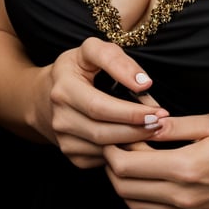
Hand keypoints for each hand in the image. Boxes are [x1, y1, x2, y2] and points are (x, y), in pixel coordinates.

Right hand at [47, 37, 168, 169]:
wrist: (46, 95)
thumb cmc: (78, 68)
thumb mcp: (92, 51)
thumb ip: (116, 59)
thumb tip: (143, 83)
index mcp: (63, 88)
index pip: (99, 106)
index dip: (130, 110)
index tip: (157, 107)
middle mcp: (59, 116)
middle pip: (102, 130)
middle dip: (136, 128)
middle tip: (162, 121)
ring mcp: (62, 139)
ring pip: (103, 148)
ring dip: (133, 141)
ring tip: (156, 129)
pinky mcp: (71, 153)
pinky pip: (101, 158)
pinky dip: (123, 151)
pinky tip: (139, 139)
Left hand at [103, 114, 208, 208]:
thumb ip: (176, 125)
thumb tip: (144, 121)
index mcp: (185, 169)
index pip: (127, 166)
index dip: (113, 147)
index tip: (113, 129)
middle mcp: (181, 199)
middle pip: (124, 188)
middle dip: (113, 164)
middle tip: (117, 140)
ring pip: (135, 204)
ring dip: (126, 181)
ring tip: (132, 154)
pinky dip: (143, 194)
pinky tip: (152, 172)